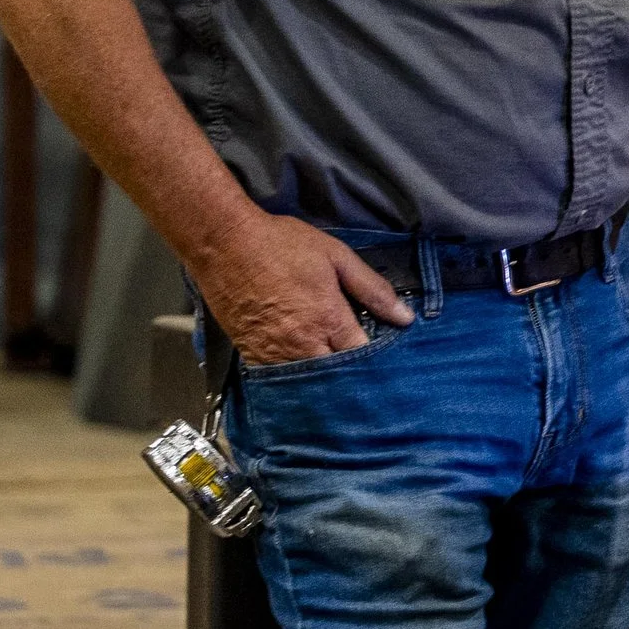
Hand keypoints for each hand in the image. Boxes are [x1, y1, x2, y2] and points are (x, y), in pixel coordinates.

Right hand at [193, 211, 412, 365]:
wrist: (224, 244)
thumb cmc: (281, 245)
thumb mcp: (336, 256)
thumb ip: (372, 288)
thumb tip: (404, 317)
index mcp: (328, 320)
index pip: (361, 357)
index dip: (376, 360)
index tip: (387, 360)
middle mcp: (302, 344)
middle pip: (336, 377)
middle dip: (351, 377)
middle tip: (366, 376)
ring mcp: (273, 353)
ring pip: (307, 383)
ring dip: (324, 383)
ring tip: (339, 379)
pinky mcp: (250, 354)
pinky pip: (278, 378)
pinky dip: (295, 379)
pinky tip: (306, 370)